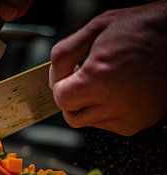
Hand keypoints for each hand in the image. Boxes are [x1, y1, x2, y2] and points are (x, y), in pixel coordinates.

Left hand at [49, 0, 166, 135]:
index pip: (61, 99)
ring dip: (87, 105)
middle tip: (83, 79)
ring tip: (103, 83)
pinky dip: (105, 111)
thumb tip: (53, 78)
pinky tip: (116, 91)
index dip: (60, 85)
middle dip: (71, 98)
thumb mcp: (95, 29)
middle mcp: (114, 103)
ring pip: (87, 121)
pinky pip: (107, 124)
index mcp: (99, 79)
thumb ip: (64, 55)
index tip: (69, 75)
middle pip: (71, 116)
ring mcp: (127, 116)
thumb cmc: (141, 29)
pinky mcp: (136, 123)